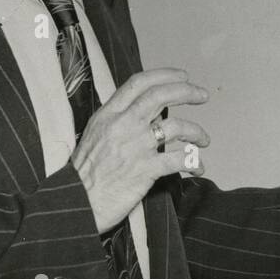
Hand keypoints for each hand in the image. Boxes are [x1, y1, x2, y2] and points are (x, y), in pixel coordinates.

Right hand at [73, 68, 210, 233]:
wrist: (75, 203)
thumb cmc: (85, 173)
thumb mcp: (96, 135)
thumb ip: (120, 120)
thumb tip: (150, 112)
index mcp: (108, 114)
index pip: (139, 83)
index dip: (165, 75)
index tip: (182, 76)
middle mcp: (123, 125)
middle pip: (161, 95)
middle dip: (187, 91)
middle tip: (202, 95)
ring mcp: (136, 146)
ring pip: (177, 126)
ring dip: (197, 131)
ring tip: (204, 139)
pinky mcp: (146, 169)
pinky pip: (180, 159)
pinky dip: (194, 162)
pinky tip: (198, 166)